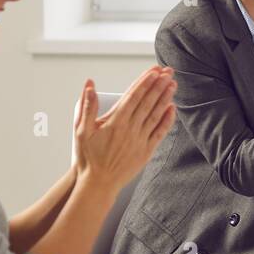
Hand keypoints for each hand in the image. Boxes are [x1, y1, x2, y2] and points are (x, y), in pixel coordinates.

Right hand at [74, 66, 175, 190]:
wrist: (98, 183)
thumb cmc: (88, 157)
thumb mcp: (81, 130)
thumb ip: (87, 106)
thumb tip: (89, 85)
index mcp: (115, 122)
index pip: (134, 96)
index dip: (145, 82)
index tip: (154, 70)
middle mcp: (130, 129)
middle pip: (148, 102)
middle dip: (159, 85)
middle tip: (168, 71)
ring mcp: (140, 140)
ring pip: (156, 115)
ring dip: (165, 98)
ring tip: (173, 84)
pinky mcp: (146, 151)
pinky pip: (159, 133)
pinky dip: (167, 120)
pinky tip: (172, 109)